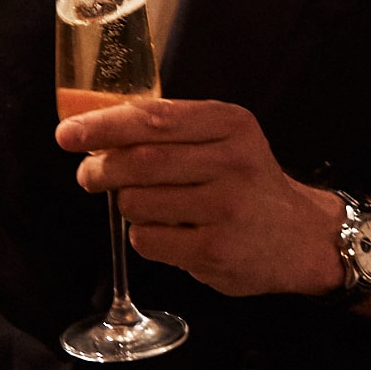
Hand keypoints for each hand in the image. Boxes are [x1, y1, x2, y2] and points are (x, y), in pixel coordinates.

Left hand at [55, 96, 341, 297]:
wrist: (303, 237)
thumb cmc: (249, 184)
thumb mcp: (225, 140)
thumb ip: (169, 131)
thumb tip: (93, 126)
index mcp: (230, 124)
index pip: (153, 119)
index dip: (103, 125)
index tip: (68, 133)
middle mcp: (232, 162)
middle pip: (140, 161)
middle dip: (101, 168)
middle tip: (89, 175)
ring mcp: (226, 208)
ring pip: (138, 203)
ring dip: (127, 206)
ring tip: (147, 206)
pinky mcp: (216, 250)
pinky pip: (149, 240)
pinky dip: (144, 237)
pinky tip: (169, 233)